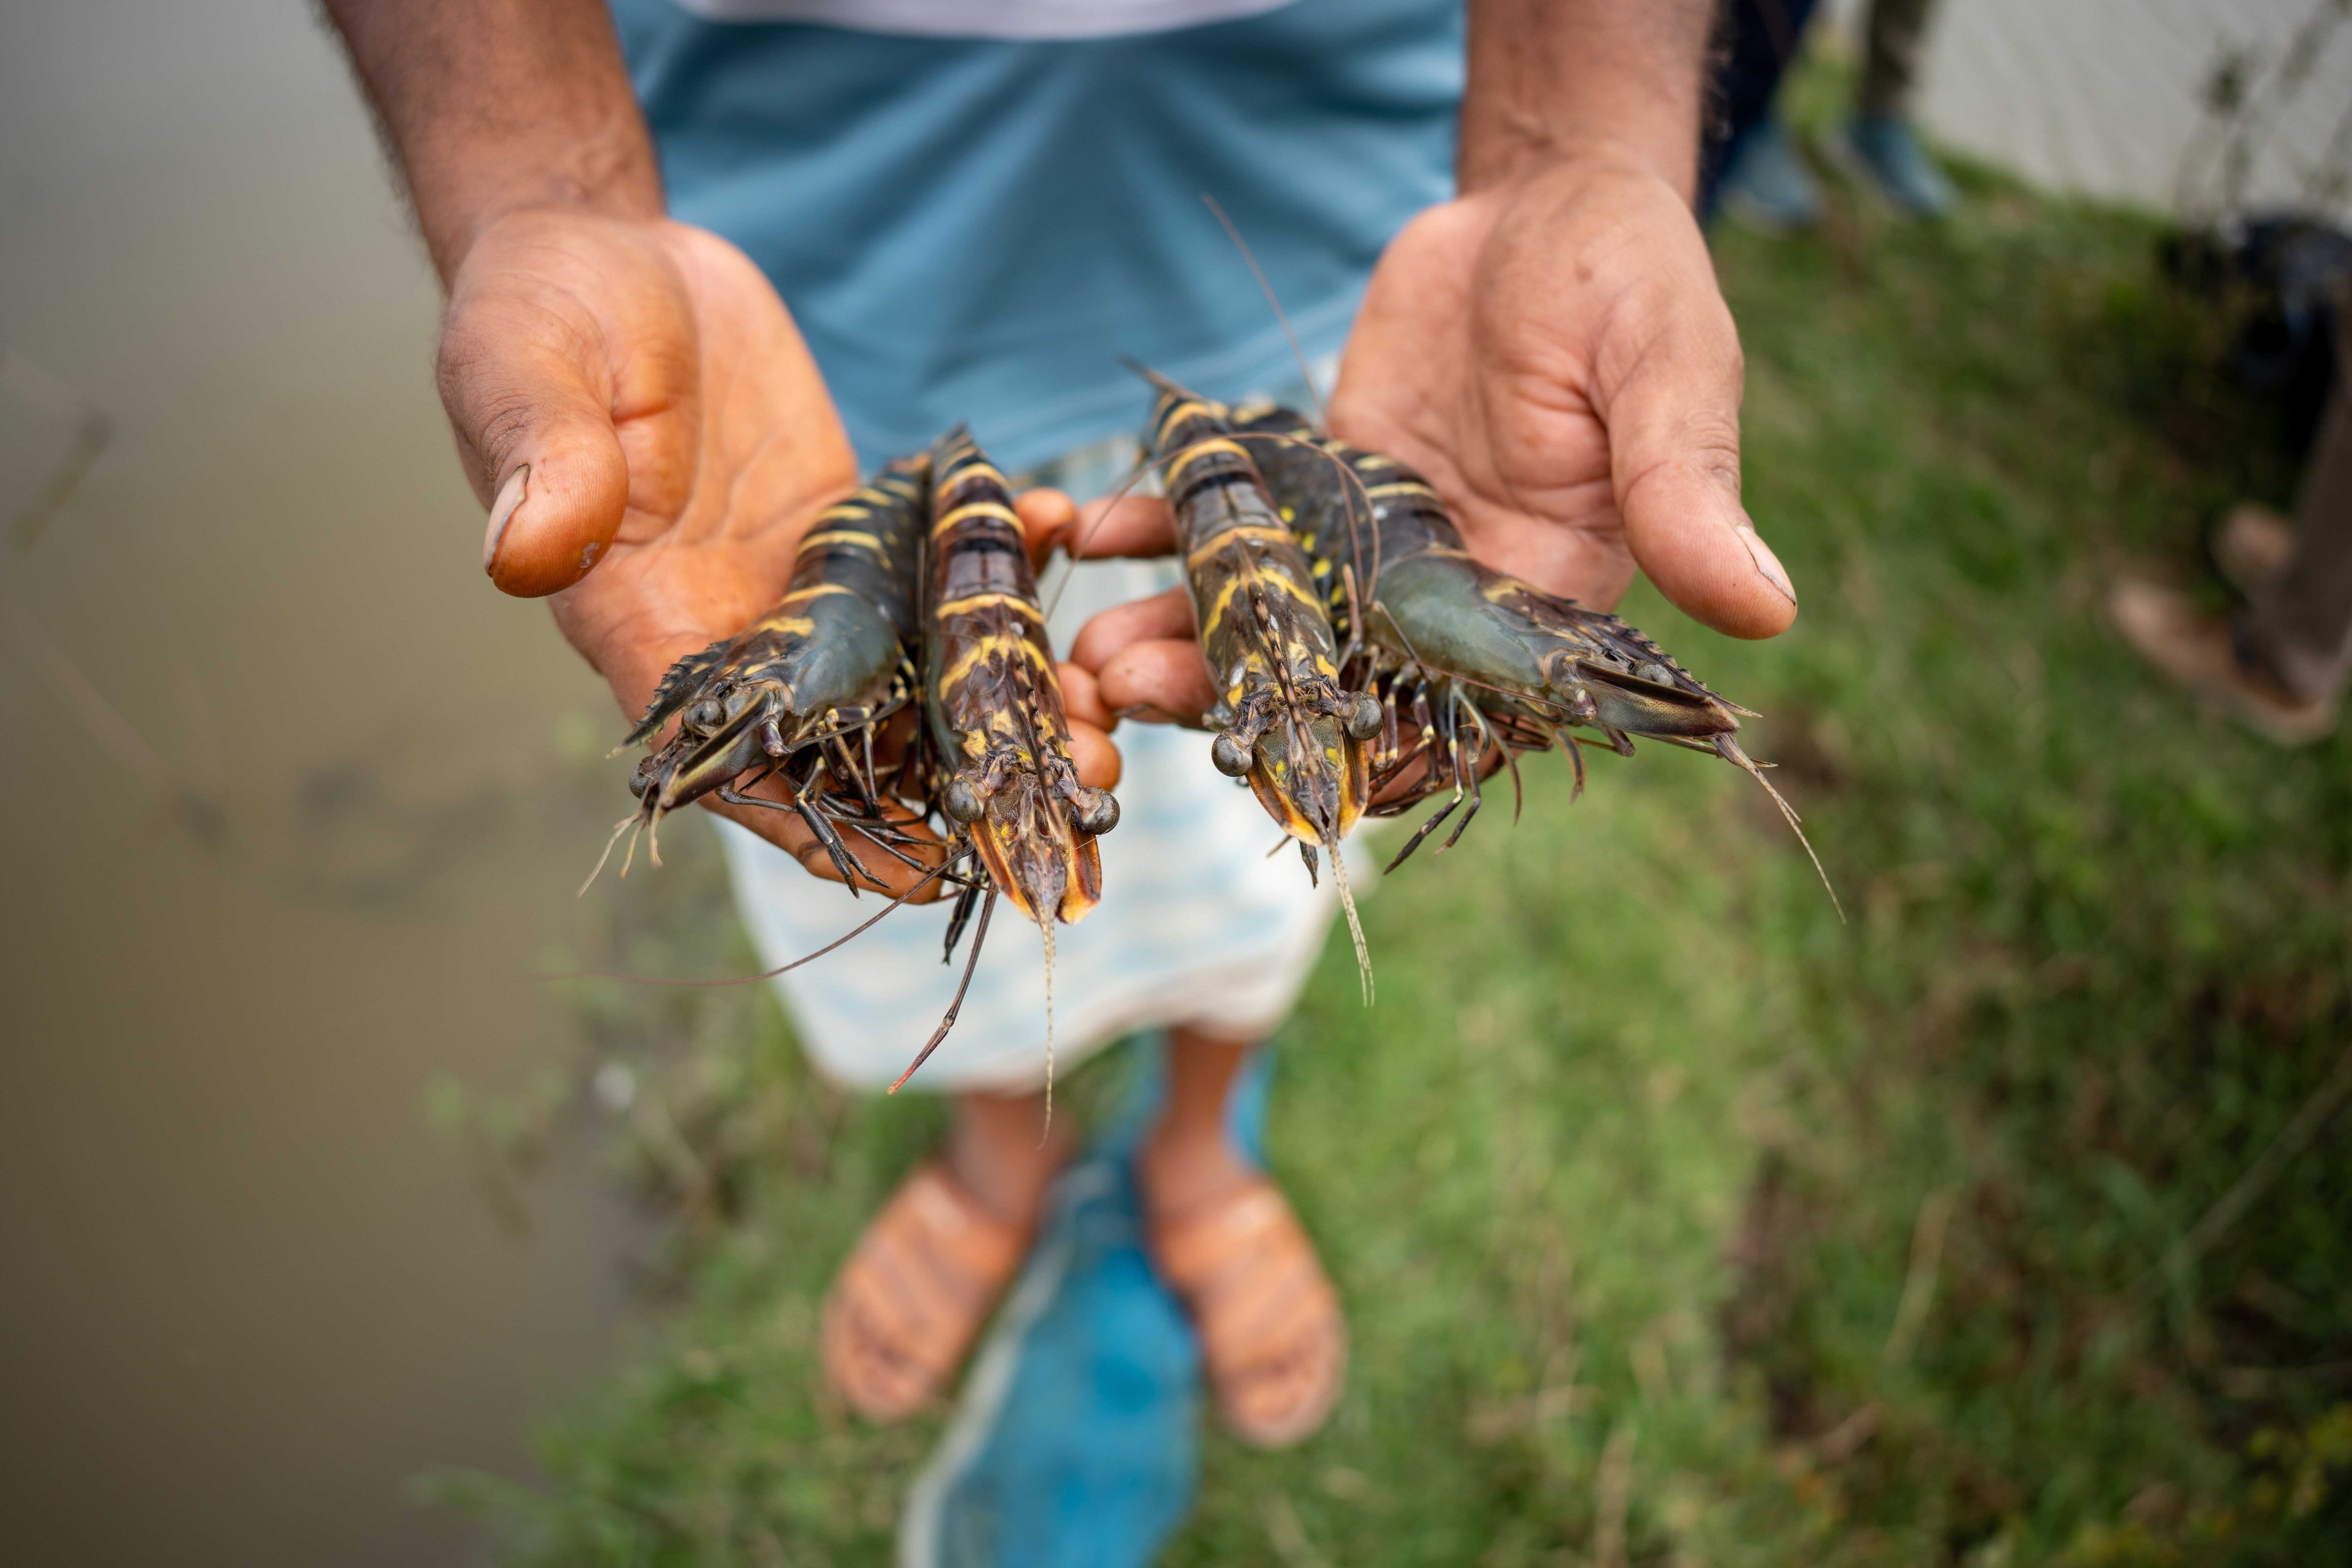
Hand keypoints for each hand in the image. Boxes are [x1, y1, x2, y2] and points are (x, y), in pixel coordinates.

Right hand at [437, 208, 1115, 892]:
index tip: (919, 876)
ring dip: (1003, 699)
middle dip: (956, 780)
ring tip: (1107, 714)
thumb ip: (540, 463)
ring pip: (910, 674)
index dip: (819, 827)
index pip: (730, 763)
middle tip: (1070, 799)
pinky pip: (932, 567)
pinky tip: (1062, 527)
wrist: (609, 253)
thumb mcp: (524, 368)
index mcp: (643, 623)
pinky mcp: (851, 525)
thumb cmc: (543, 308)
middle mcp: (732, 628)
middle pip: (848, 743)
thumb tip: (524, 555)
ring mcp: (802, 583)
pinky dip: (998, 558)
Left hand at [1064, 150, 1797, 723]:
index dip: (1391, 760)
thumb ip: (1685, 488)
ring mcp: (1374, 543)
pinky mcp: (1318, 486)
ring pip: (1271, 621)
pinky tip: (1101, 535)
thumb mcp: (1668, 373)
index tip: (1303, 786)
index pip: (1470, 716)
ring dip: (1182, 641)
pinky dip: (1169, 535)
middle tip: (1130, 700)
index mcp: (1548, 595)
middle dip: (1241, 703)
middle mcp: (1453, 590)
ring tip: (1093, 656)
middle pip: (1342, 682)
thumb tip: (1768, 609)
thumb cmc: (1631, 279)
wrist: (1545, 200)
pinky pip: (1239, 530)